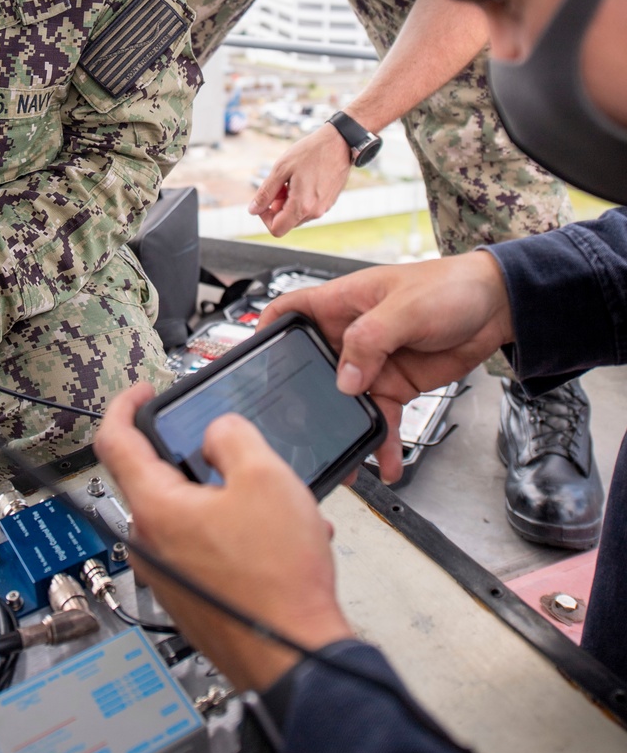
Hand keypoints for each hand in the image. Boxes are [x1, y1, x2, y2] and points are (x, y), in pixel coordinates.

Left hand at [95, 384, 351, 691]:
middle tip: (234, 453)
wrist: (295, 657)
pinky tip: (278, 542)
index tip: (141, 393)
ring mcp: (169, 577)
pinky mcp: (191, 599)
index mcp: (155, 509)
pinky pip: (205, 549)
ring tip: (274, 508)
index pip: (114, 441)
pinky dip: (236, 535)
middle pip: (158, 480)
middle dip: (200, 460)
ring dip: (229, 501)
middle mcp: (151, 545)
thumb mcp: (266, 478)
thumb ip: (233, 437)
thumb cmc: (278, 581)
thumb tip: (217, 432)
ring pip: (190, 516)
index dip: (124, 405)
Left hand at [248, 123, 351, 234]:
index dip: (265, 217)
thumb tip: (253, 210)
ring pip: (297, 215)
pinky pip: (309, 208)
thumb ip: (265, 193)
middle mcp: (315, 212)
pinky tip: (303, 179)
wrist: (339, 142)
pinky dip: (300, 199)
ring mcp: (324, 208)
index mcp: (302, 206)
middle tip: (280, 184)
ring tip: (292, 179)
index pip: (277, 229)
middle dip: (277, 207)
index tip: (266, 199)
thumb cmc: (310, 152)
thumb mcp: (281, 169)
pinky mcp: (329, 202)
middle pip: (287, 222)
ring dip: (288, 202)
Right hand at [257, 253, 512, 481]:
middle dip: (305, 399)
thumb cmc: (450, 287)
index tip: (256, 362)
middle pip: (313, 367)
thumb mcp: (406, 308)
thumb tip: (344, 379)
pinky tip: (386, 464)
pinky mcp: (395, 385)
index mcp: (342, 303)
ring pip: (345, 401)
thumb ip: (371, 340)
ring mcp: (372, 363)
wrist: (497, 308)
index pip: (290, 312)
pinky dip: (381, 442)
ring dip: (344, 431)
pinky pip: (380, 418)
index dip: (268, 332)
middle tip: (302, 431)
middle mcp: (350, 335)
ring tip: (346, 461)